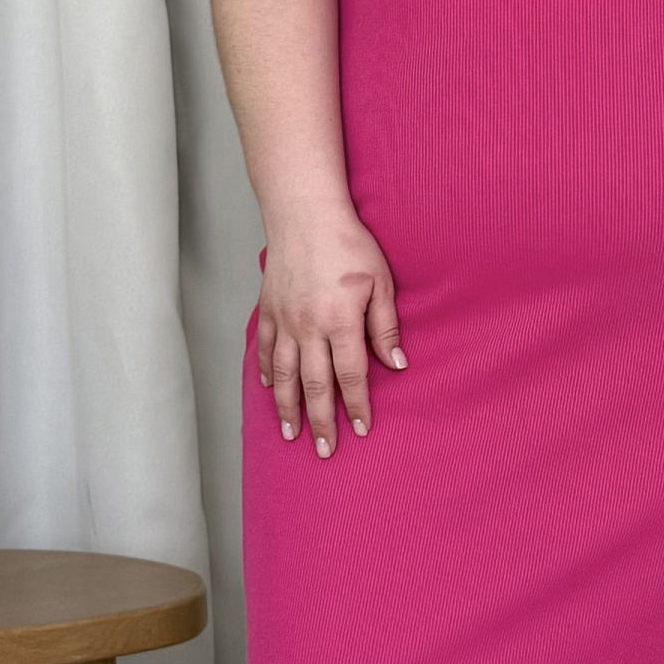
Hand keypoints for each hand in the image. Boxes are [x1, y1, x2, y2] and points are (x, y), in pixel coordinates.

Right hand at [257, 205, 404, 455]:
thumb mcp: (380, 282)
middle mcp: (308, 327)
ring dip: (289, 408)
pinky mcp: (268, 310)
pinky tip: (270, 392)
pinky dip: (267, 374)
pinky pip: (266, 350)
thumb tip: (397, 365)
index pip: (350, 375)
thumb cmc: (348, 243)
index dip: (357, 406)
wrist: (304, 213)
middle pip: (315, 385)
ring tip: (292, 434)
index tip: (361, 430)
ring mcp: (284, 320)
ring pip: (284, 375)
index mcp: (340, 321)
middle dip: (321, 421)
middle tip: (324, 450)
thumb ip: (386, 326)